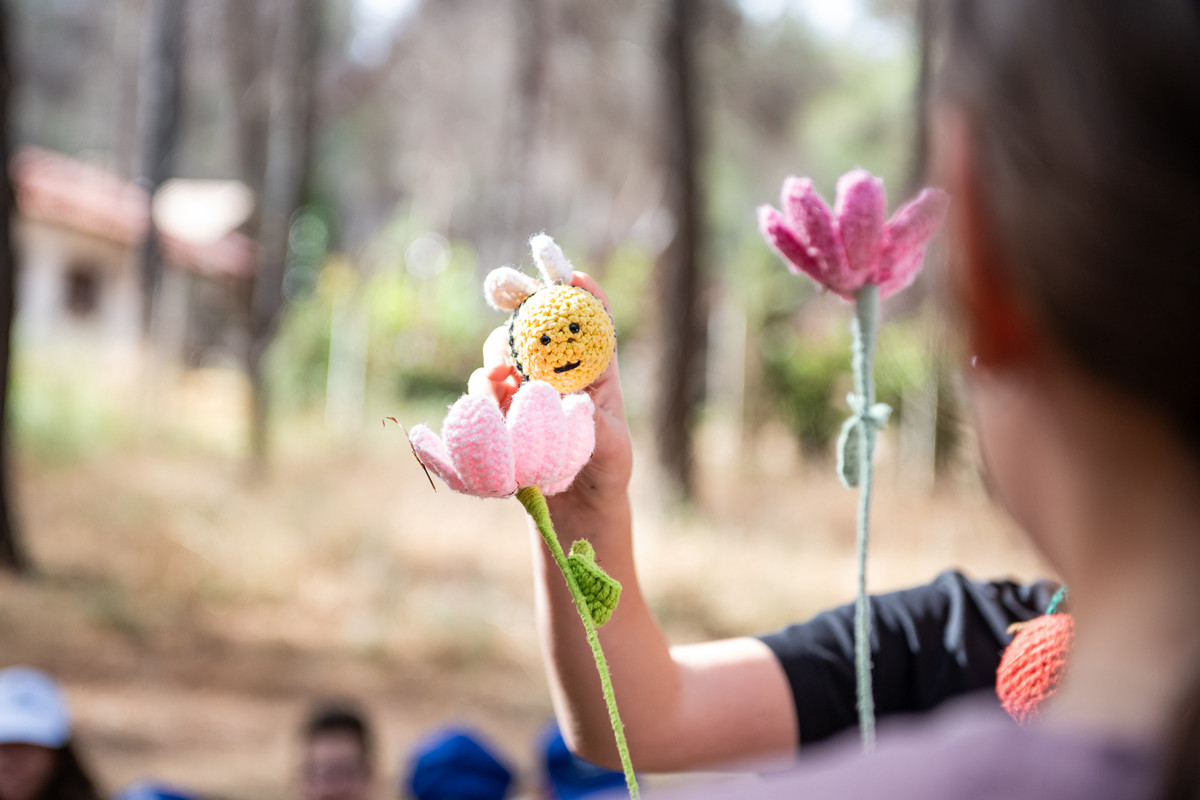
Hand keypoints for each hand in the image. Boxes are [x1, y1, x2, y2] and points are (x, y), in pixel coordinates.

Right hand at [468, 272, 632, 507]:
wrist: (576, 507)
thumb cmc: (605, 469)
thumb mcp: (610, 446)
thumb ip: (592, 423)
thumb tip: (567, 399)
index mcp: (596, 367)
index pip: (592, 318)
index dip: (581, 290)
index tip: (570, 274)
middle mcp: (559, 369)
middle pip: (536, 322)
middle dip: (519, 303)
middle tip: (503, 297)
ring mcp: (526, 386)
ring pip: (503, 349)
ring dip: (497, 353)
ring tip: (499, 376)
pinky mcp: (501, 408)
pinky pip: (483, 387)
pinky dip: (482, 388)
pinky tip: (491, 402)